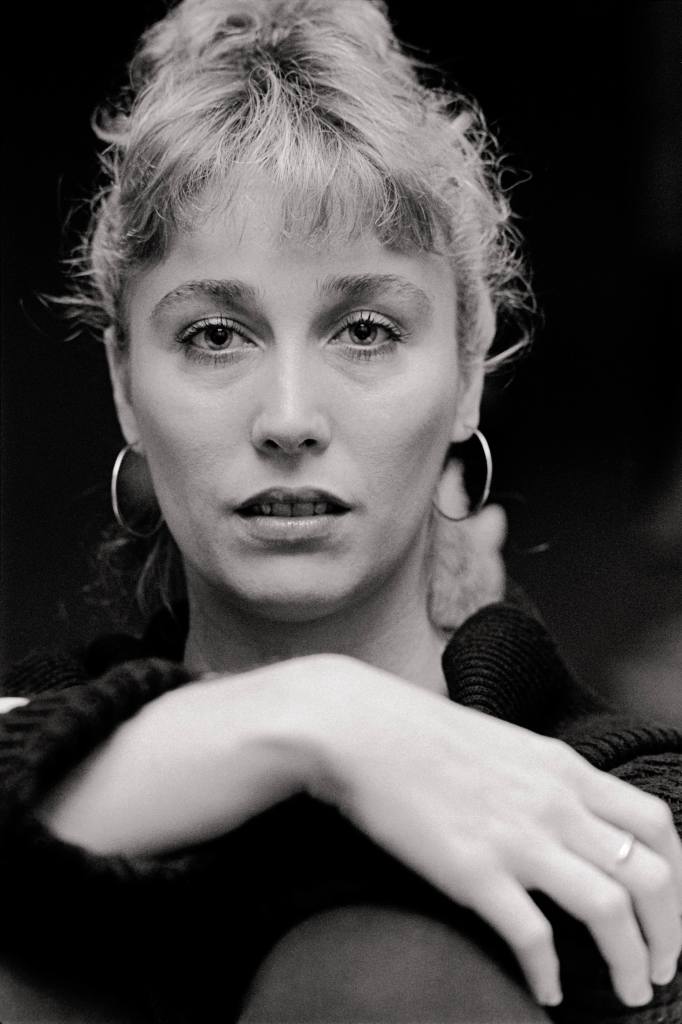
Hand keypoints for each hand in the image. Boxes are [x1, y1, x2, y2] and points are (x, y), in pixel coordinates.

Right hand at [306, 656, 681, 1007]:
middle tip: (661, 966)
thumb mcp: (505, 745)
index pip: (656, 824)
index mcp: (563, 769)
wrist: (359, 729)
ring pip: (610, 910)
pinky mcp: (474, 870)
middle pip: (651, 875)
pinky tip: (548, 991)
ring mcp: (517, 838)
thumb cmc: (421, 733)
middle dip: (669, 932)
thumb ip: (545, 782)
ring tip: (630, 991)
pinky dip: (550, 974)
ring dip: (632, 962)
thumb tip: (572, 821)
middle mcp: (554, 803)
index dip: (679, 876)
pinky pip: (534, 937)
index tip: (670, 910)